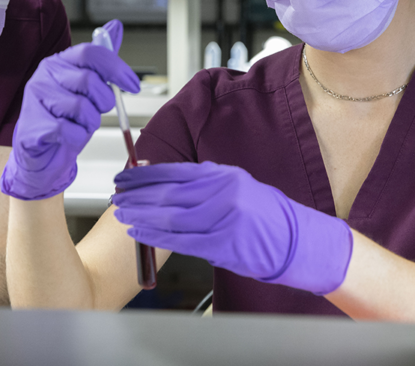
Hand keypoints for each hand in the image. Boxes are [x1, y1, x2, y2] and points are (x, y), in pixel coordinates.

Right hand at [1, 19, 139, 200]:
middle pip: (90, 81)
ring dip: (90, 122)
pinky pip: (71, 130)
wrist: (41, 152)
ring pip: (82, 108)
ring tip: (79, 124)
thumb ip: (100, 59)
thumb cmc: (65, 117)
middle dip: (103, 101)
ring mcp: (35, 100)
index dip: (117, 69)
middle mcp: (44, 75)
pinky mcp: (33, 126)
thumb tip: (115, 27)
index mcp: (58, 62)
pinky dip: (77, 137)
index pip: (92, 53)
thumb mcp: (86, 87)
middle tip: (97, 110)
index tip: (133, 85)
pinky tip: (68, 137)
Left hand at [111, 161, 352, 294]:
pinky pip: (180, 240)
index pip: (174, 170)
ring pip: (170, 216)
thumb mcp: (237, 186)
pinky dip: (155, 236)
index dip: (145, 174)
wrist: (298, 240)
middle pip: (167, 192)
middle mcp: (222, 193)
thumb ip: (205, 183)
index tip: (126, 176)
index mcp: (223, 175)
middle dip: (137, 195)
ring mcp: (222, 219)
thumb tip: (168, 181)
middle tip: (117, 195)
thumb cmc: (268, 215)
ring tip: (122, 213)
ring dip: (141, 215)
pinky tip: (139, 233)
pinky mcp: (223, 244)